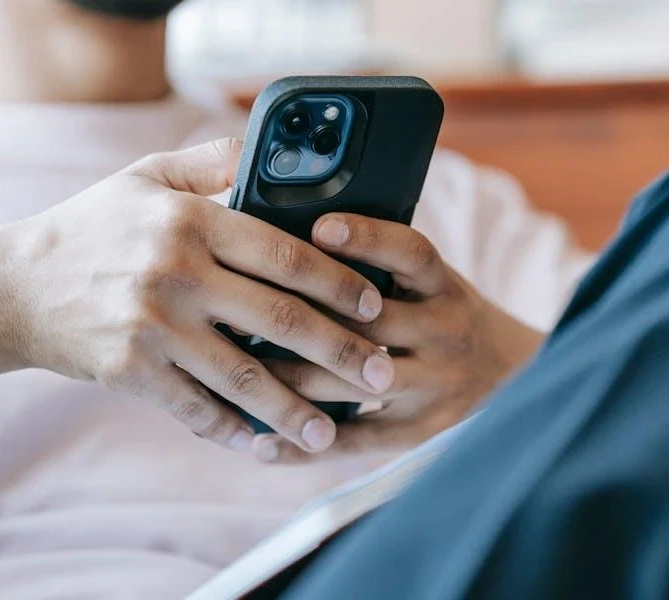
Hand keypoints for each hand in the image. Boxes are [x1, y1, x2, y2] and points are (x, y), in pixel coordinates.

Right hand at [0, 140, 395, 453]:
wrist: (14, 286)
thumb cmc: (90, 227)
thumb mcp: (145, 176)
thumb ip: (212, 160)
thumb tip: (273, 150)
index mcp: (190, 220)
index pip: (286, 254)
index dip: (340, 283)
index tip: (375, 305)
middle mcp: (176, 273)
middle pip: (280, 320)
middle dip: (343, 353)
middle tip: (384, 377)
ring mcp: (152, 328)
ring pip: (245, 378)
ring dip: (298, 410)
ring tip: (334, 432)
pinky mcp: (131, 372)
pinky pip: (196, 409)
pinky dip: (234, 430)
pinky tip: (264, 445)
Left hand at [254, 213, 544, 463]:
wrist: (517, 377)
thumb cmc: (446, 316)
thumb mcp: (433, 282)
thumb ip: (383, 265)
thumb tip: (301, 234)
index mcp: (445, 287)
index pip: (411, 254)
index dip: (367, 237)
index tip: (319, 227)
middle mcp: (445, 333)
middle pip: (368, 324)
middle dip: (299, 318)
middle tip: (235, 309)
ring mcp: (435, 387)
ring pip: (350, 384)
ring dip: (287, 380)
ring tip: (232, 372)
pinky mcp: (422, 433)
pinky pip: (356, 442)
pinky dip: (304, 447)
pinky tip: (259, 445)